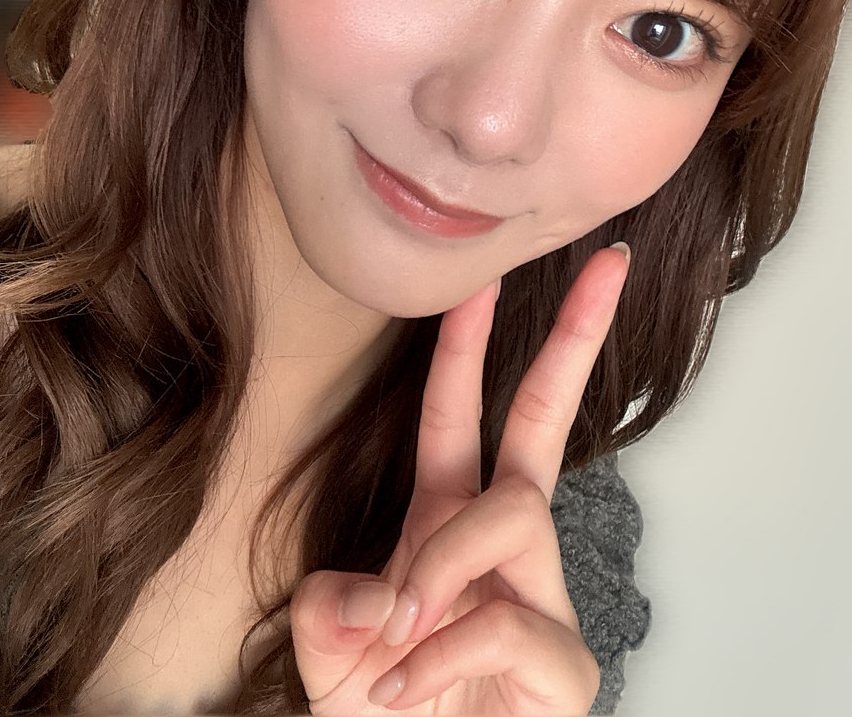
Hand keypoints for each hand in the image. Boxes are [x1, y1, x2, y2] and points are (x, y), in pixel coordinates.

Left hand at [289, 244, 629, 713]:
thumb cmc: (386, 714)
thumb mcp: (332, 653)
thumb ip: (331, 612)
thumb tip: (378, 594)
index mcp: (446, 518)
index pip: (459, 414)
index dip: (466, 345)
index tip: (482, 278)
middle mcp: (501, 542)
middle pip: (543, 421)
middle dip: (573, 339)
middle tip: (608, 266)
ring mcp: (540, 595)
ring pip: (511, 512)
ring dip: (442, 566)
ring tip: (397, 640)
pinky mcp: (565, 661)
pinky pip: (504, 617)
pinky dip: (441, 655)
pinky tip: (412, 692)